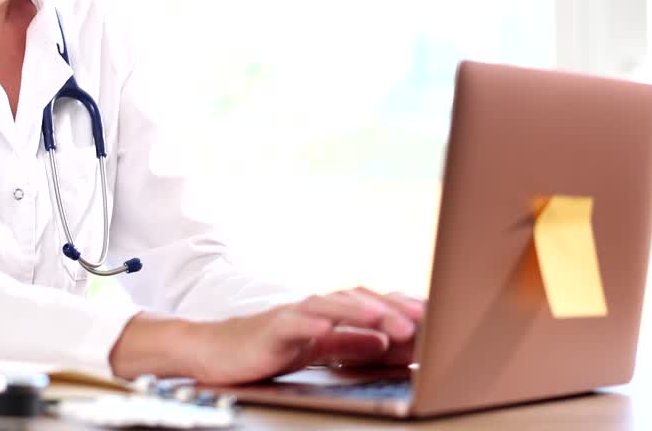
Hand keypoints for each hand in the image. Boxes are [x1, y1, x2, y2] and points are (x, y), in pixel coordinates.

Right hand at [108, 288, 423, 384]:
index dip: (403, 308)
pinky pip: (296, 322)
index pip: (372, 303)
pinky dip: (316, 323)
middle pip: (359, 299)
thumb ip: (353, 343)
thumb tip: (391, 340)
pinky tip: (331, 329)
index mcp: (329, 313)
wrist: (214, 351)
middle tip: (425, 323)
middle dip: (393, 309)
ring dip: (363, 311)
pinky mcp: (272, 328)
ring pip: (333, 305)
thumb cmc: (267, 349)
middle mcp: (314, 307)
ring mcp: (293, 315)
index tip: (437, 318)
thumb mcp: (319, 349)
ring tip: (390, 321)